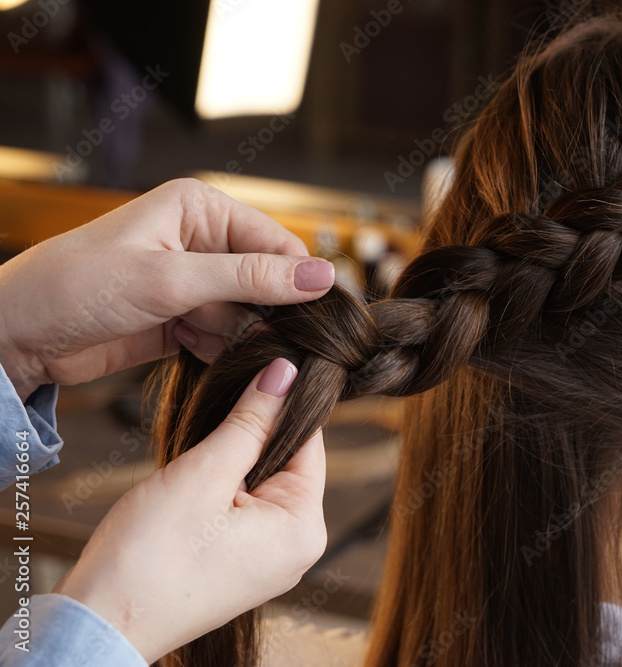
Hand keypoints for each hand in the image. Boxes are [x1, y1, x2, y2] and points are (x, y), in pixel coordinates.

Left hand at [0, 178, 334, 399]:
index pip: (277, 243)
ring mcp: (193, 282)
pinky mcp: (184, 318)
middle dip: (263, 312)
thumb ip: (250, 278)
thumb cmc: (76, 286)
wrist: (16, 335)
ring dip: (238, 334)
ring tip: (199, 336)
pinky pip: (226, 336)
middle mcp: (202, 240)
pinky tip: (193, 349)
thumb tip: (322, 277)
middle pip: (268, 281)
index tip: (313, 319)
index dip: (297, 281)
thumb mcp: (170, 279)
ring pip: (249, 313)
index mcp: (201, 208)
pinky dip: (219, 349)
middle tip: (252, 335)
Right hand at [53, 358, 326, 662]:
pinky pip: (243, 509)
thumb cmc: (148, 559)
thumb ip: (250, 421)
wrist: (99, 625)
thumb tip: (286, 373)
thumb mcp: (203, 475)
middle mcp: (297, 548)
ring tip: (194, 468)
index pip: (310, 441)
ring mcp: (270, 560)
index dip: (281, 402)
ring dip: (229, 463)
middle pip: (287, 461)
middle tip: (209, 424)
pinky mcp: (242, 565)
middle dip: (249, 437)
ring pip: (260, 482)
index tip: (256, 369)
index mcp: (304, 528)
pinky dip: (220, 490)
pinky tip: (189, 493)